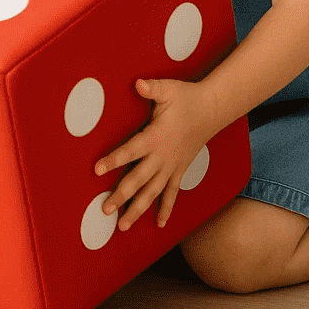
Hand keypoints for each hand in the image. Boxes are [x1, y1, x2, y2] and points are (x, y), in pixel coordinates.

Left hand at [94, 78, 217, 230]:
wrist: (212, 109)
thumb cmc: (186, 97)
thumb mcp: (167, 90)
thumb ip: (151, 89)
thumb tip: (137, 83)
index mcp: (155, 137)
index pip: (130, 151)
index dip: (113, 160)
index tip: (96, 170)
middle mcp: (163, 156)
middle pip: (139, 180)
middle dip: (121, 196)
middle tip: (104, 210)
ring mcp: (172, 166)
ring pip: (153, 193)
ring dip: (138, 209)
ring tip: (123, 226)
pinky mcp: (180, 170)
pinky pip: (172, 193)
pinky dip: (165, 209)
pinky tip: (158, 224)